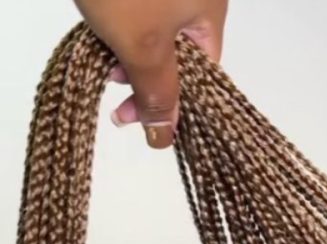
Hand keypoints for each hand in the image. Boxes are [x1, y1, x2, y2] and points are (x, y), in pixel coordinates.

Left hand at [73, 0, 228, 147]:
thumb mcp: (141, 46)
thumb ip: (157, 94)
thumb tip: (165, 136)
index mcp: (210, 11)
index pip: (202, 76)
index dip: (174, 103)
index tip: (141, 119)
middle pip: (177, 54)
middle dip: (145, 77)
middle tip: (115, 90)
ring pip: (155, 31)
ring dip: (129, 53)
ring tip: (104, 56)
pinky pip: (139, 9)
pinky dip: (121, 25)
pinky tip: (103, 27)